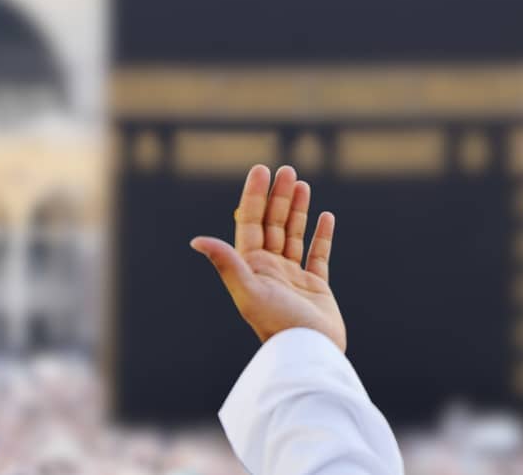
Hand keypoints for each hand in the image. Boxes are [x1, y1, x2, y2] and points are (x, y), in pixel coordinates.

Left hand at [190, 165, 345, 350]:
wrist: (309, 353)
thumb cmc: (277, 324)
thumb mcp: (248, 292)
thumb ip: (227, 263)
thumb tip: (197, 241)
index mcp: (252, 267)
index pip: (252, 223)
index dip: (255, 195)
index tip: (262, 170)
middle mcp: (270, 270)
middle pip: (273, 224)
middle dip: (279, 196)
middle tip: (287, 170)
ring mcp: (293, 278)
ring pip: (294, 234)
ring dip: (298, 209)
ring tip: (302, 184)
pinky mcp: (316, 287)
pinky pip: (318, 255)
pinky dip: (322, 235)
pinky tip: (325, 216)